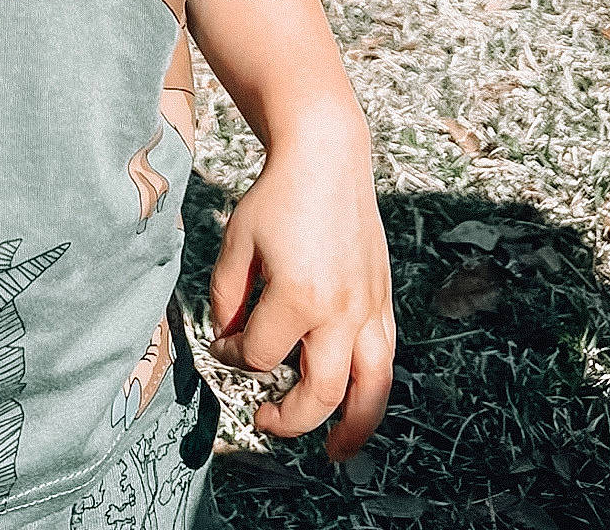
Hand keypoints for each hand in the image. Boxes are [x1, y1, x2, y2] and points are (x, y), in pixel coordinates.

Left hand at [208, 112, 393, 460]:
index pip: (259, 354)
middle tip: (262, 422)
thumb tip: (229, 337)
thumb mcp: (236, 243)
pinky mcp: (383, 299)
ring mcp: (368, 307)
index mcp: (298, 296)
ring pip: (369, 389)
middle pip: (317, 393)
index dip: (234, 353)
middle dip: (287, 418)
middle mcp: (340, 310)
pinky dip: (374, 389)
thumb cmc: (276, 197)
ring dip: (353, 427)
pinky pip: (384, 358)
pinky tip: (359, 403)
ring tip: (336, 453)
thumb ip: (226, 297)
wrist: (326, 157)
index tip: (225, 337)